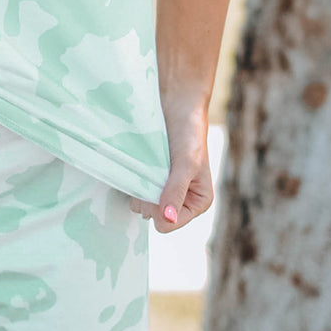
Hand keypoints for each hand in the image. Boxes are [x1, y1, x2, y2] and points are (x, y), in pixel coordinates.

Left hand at [128, 101, 212, 232]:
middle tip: (152, 172)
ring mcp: (163, 191)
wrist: (176, 106)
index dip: (158, 209)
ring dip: (139, 188)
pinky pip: (135, 190)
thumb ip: (176, 191)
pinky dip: (133, 180)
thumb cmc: (189, 133)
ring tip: (147, 166)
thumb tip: (166, 219)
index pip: (168, 224)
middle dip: (148, 198)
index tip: (156, 186)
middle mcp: (180, 201)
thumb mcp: (186, 163)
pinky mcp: (149, 179)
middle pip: (152, 216)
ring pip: (141, 204)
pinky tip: (139, 165)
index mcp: (197, 203)